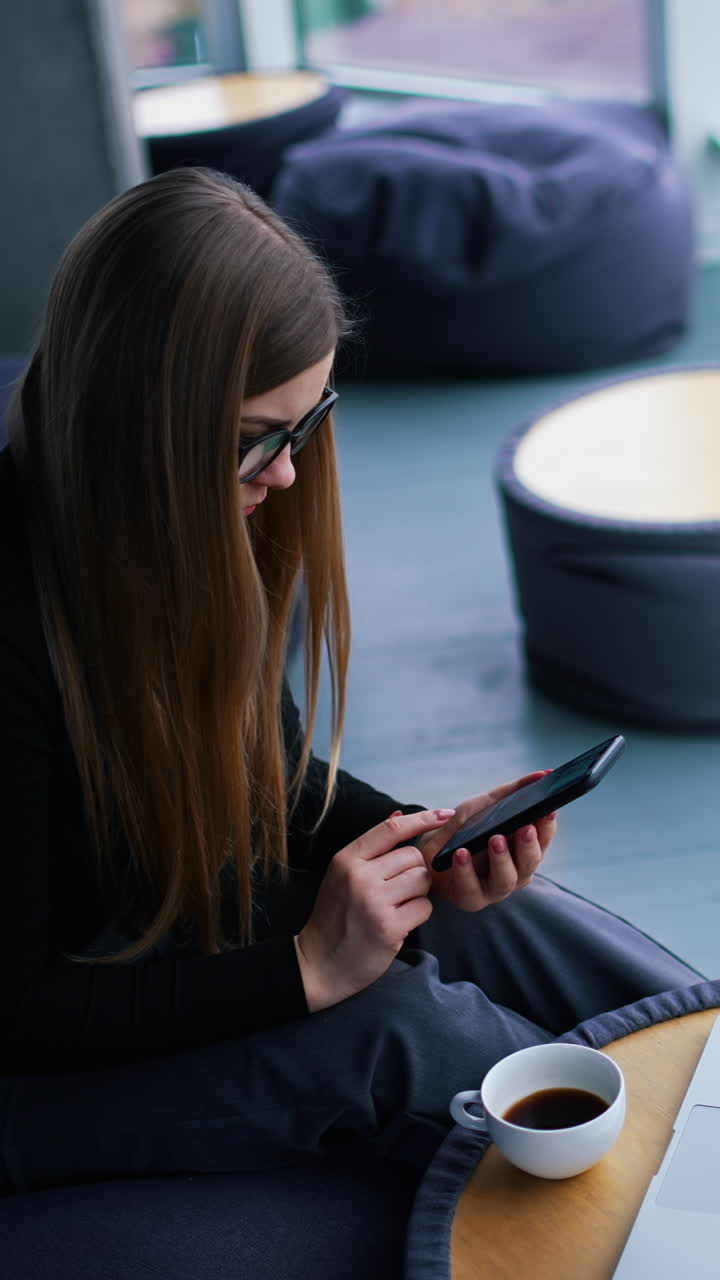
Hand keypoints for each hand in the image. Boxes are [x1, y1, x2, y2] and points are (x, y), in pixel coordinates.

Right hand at [294, 809, 447, 1011]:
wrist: (319, 963)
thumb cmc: (335, 916)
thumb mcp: (342, 875)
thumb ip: (371, 847)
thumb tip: (400, 813)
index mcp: (347, 859)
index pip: (391, 829)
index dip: (422, 819)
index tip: (445, 814)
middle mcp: (360, 876)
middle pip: (414, 856)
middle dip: (414, 871)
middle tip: (397, 891)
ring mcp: (374, 901)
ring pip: (422, 880)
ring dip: (418, 893)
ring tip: (397, 906)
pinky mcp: (389, 926)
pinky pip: (424, 907)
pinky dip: (417, 915)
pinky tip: (399, 923)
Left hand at [418, 773, 557, 911]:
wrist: (429, 850)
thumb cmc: (463, 829)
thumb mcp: (485, 805)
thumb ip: (513, 791)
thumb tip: (544, 773)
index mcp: (523, 850)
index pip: (543, 839)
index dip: (548, 826)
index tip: (548, 810)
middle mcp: (515, 872)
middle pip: (530, 863)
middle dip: (528, 845)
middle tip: (525, 827)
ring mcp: (494, 889)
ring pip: (507, 880)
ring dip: (502, 859)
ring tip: (495, 839)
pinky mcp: (471, 899)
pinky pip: (471, 888)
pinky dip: (466, 871)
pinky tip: (461, 854)